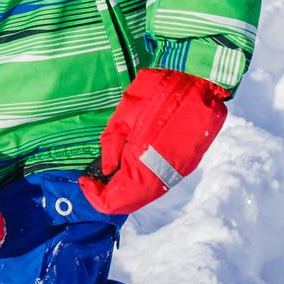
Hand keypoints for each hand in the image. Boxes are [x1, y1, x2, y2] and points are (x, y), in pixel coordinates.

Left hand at [78, 69, 227, 215]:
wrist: (197, 80)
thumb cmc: (156, 92)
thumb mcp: (122, 115)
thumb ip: (111, 146)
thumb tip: (106, 170)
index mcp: (143, 166)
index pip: (114, 201)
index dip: (95, 195)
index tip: (86, 181)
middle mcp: (162, 177)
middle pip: (130, 203)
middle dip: (109, 195)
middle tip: (96, 179)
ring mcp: (178, 172)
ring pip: (146, 194)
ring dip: (126, 189)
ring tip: (112, 171)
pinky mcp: (188, 163)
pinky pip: (160, 182)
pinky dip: (142, 180)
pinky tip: (132, 164)